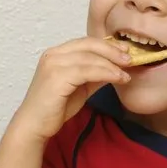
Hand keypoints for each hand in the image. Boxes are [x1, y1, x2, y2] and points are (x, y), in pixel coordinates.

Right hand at [11, 37, 130, 141]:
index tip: (125, 51)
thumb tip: (116, 69)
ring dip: (112, 65)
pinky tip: (117, 79)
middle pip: (89, 45)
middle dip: (113, 51)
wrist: (36, 125)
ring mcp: (53, 65)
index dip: (108, 45)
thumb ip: (94, 75)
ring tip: (126, 73)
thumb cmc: (56, 107)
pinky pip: (87, 71)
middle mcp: (53, 55)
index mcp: (57, 54)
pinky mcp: (56, 78)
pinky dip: (106, 73)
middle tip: (130, 59)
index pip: (86, 42)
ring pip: (90, 58)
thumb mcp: (80, 87)